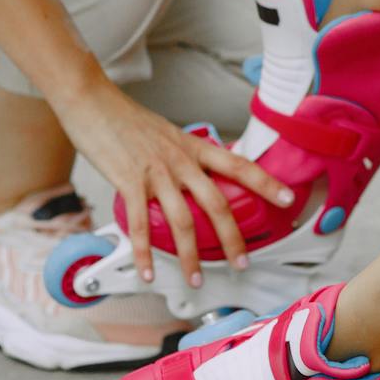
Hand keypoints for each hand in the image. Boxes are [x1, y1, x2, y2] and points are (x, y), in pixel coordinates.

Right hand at [54, 86, 294, 288]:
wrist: (93, 102)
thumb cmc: (126, 119)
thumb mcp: (167, 134)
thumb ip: (184, 156)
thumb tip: (195, 175)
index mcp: (193, 147)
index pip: (239, 164)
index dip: (265, 182)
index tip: (287, 198)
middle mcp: (180, 161)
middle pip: (217, 203)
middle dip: (232, 238)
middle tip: (242, 262)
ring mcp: (156, 173)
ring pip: (183, 221)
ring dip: (191, 256)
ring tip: (196, 277)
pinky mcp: (129, 182)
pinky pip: (141, 225)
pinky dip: (145, 253)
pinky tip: (148, 271)